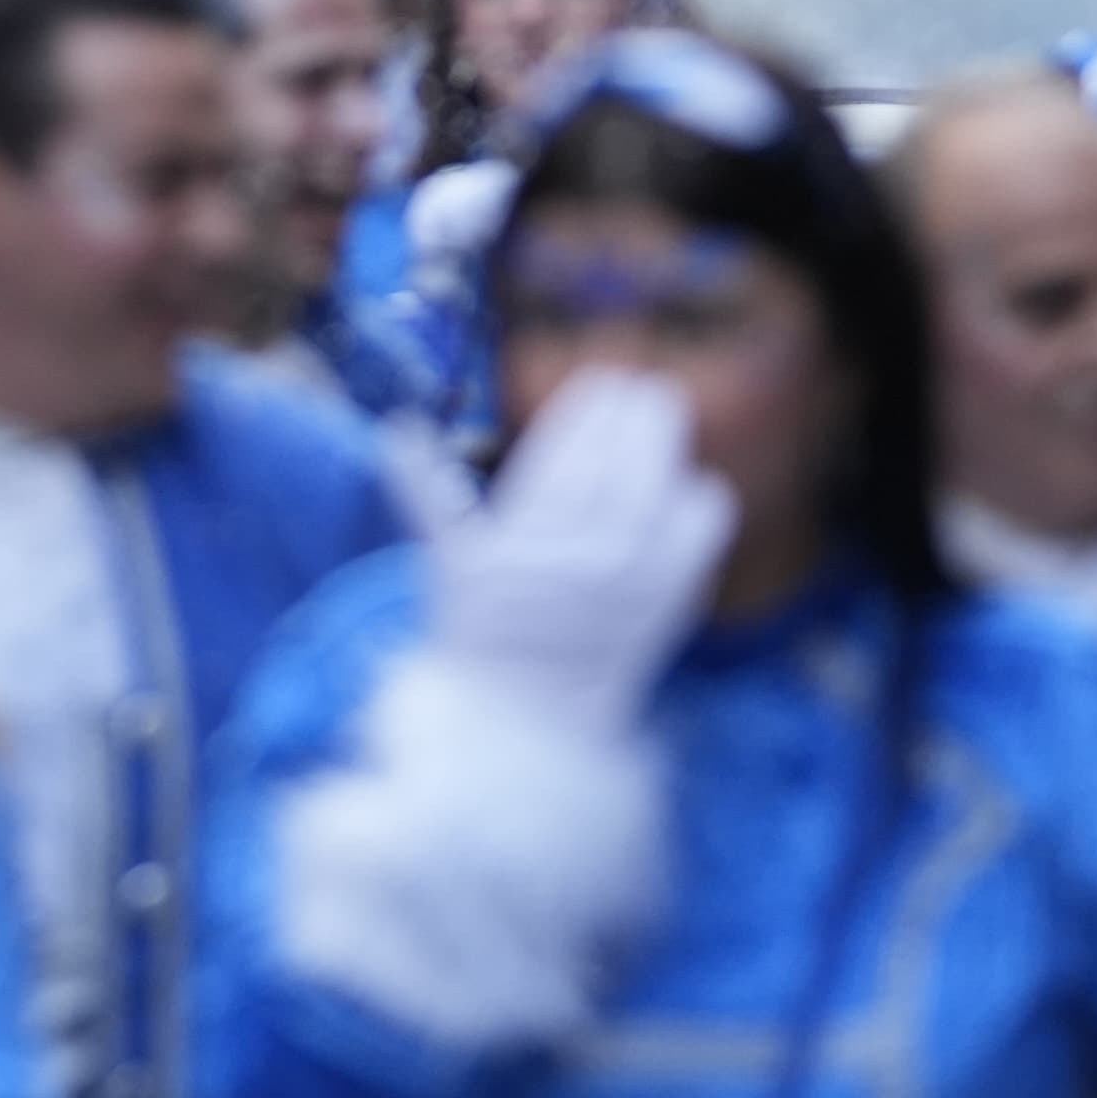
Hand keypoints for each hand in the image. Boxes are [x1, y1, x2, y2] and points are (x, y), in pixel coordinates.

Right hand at [427, 367, 733, 721]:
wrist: (527, 717)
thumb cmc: (480, 633)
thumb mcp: (447, 560)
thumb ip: (425, 488)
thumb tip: (396, 429)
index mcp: (523, 534)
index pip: (570, 450)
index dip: (591, 407)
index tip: (600, 379)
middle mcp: (581, 550)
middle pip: (625, 457)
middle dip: (637, 411)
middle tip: (639, 388)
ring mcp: (630, 576)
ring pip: (664, 483)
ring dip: (667, 441)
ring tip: (663, 416)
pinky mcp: (669, 600)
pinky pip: (700, 531)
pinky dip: (699, 499)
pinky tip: (686, 486)